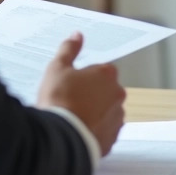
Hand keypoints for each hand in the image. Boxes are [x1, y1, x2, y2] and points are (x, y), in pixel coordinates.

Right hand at [36, 32, 125, 155]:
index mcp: (107, 74)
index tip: (71, 84)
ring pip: (106, 112)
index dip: (84, 77)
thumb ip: (69, 49)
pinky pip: (104, 131)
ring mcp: (117, 118)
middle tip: (69, 101)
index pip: (101, 70)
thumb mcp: (57, 68)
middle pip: (105, 91)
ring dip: (94, 113)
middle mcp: (118, 95)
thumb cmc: (59, 100)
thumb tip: (77, 35)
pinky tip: (78, 132)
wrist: (59, 138)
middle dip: (91, 95)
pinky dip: (94, 131)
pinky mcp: (112, 139)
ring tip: (73, 119)